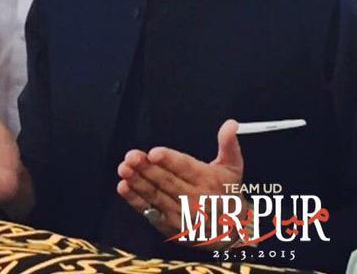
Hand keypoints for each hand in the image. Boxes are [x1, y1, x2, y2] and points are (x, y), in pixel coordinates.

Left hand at [117, 119, 243, 244]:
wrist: (231, 232)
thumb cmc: (227, 194)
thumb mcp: (232, 169)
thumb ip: (228, 145)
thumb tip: (231, 124)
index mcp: (207, 180)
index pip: (186, 168)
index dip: (169, 160)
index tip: (154, 152)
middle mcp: (194, 198)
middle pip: (167, 181)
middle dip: (147, 168)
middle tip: (131, 157)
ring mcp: (180, 213)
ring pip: (156, 195)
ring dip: (138, 182)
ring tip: (124, 169)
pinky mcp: (169, 224)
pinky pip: (149, 210)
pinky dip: (135, 200)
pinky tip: (124, 187)